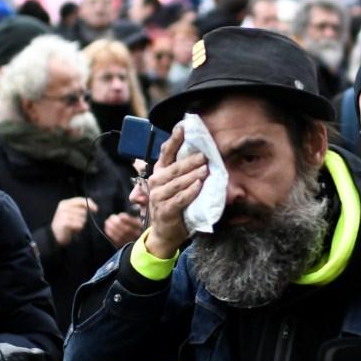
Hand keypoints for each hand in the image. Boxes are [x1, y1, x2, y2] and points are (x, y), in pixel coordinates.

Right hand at [51, 197, 97, 245]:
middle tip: (76, 223)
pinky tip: (73, 230)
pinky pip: (78, 224)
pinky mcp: (64, 222)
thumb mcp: (71, 213)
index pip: (80, 200)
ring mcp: (63, 214)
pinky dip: (78, 228)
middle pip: (83, 211)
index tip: (96, 210)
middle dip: (83, 218)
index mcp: (65, 203)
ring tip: (74, 227)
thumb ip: (79, 208)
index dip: (90, 204)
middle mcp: (63, 207)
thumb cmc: (65, 224)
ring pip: (82, 219)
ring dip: (81, 224)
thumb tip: (92, 204)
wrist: (54, 235)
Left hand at [103, 211, 143, 246]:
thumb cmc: (135, 223)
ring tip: (107, 222)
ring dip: (112, 228)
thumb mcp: (138, 216)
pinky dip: (111, 233)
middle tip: (111, 218)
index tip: (120, 215)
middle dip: (117, 223)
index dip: (127, 219)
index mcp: (142, 227)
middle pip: (127, 230)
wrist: (136, 238)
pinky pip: (116, 240)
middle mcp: (138, 235)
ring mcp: (131, 241)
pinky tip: (107, 228)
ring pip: (121, 235)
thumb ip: (136, 209)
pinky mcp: (124, 245)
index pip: (136, 224)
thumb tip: (128, 203)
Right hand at [143, 125, 207, 258]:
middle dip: (189, 160)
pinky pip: (179, 199)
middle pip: (174, 168)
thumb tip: (199, 153)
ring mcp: (158, 197)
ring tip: (205, 169)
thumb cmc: (173, 205)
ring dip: (192, 175)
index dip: (174, 139)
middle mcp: (156, 183)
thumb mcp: (175, 186)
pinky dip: (189, 192)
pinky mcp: (165, 211)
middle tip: (203, 155)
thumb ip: (182, 171)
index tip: (183, 126)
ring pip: (177, 183)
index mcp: (159, 173)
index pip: (166, 153)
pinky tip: (198, 186)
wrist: (164, 233)